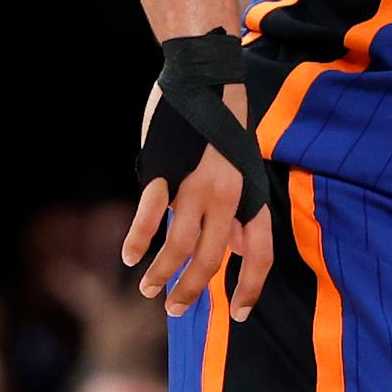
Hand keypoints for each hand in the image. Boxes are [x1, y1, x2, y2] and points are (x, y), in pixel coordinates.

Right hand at [124, 80, 273, 322]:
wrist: (205, 77)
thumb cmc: (222, 127)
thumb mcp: (242, 170)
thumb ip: (238, 211)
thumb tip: (236, 248)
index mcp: (250, 196)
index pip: (260, 255)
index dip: (252, 288)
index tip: (242, 314)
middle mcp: (227, 196)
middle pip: (210, 260)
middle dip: (191, 291)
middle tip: (175, 310)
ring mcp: (194, 184)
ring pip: (177, 246)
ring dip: (161, 274)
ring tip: (148, 290)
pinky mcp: (164, 172)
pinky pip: (149, 216)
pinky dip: (138, 241)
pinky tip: (130, 256)